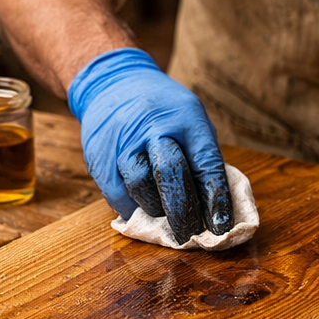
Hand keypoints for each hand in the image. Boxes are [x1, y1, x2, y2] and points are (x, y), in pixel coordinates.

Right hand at [67, 48, 231, 238]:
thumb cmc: (162, 110)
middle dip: (183, 210)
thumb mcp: (190, 118)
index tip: (221, 226)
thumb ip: (201, 157)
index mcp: (184, 115)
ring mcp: (121, 141)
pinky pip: (116, 194)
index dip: (215, 198)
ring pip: (140, 185)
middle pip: (170, 173)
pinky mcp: (98, 158)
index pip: (204, 161)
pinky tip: (141, 210)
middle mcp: (151, 125)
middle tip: (191, 234)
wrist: (112, 83)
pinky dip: (132, 209)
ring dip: (157, 209)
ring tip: (165, 216)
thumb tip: (214, 209)